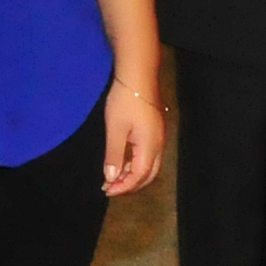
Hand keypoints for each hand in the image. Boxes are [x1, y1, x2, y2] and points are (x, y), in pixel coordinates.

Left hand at [100, 75, 166, 194]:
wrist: (138, 75)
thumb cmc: (124, 101)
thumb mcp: (115, 130)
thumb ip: (114, 156)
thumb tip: (111, 178)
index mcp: (150, 147)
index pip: (139, 176)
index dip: (123, 187)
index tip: (106, 190)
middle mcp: (159, 145)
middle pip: (148, 175)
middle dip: (130, 185)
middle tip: (110, 187)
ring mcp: (159, 138)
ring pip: (150, 166)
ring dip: (133, 175)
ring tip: (114, 176)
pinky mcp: (156, 130)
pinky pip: (149, 156)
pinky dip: (136, 164)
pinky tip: (123, 161)